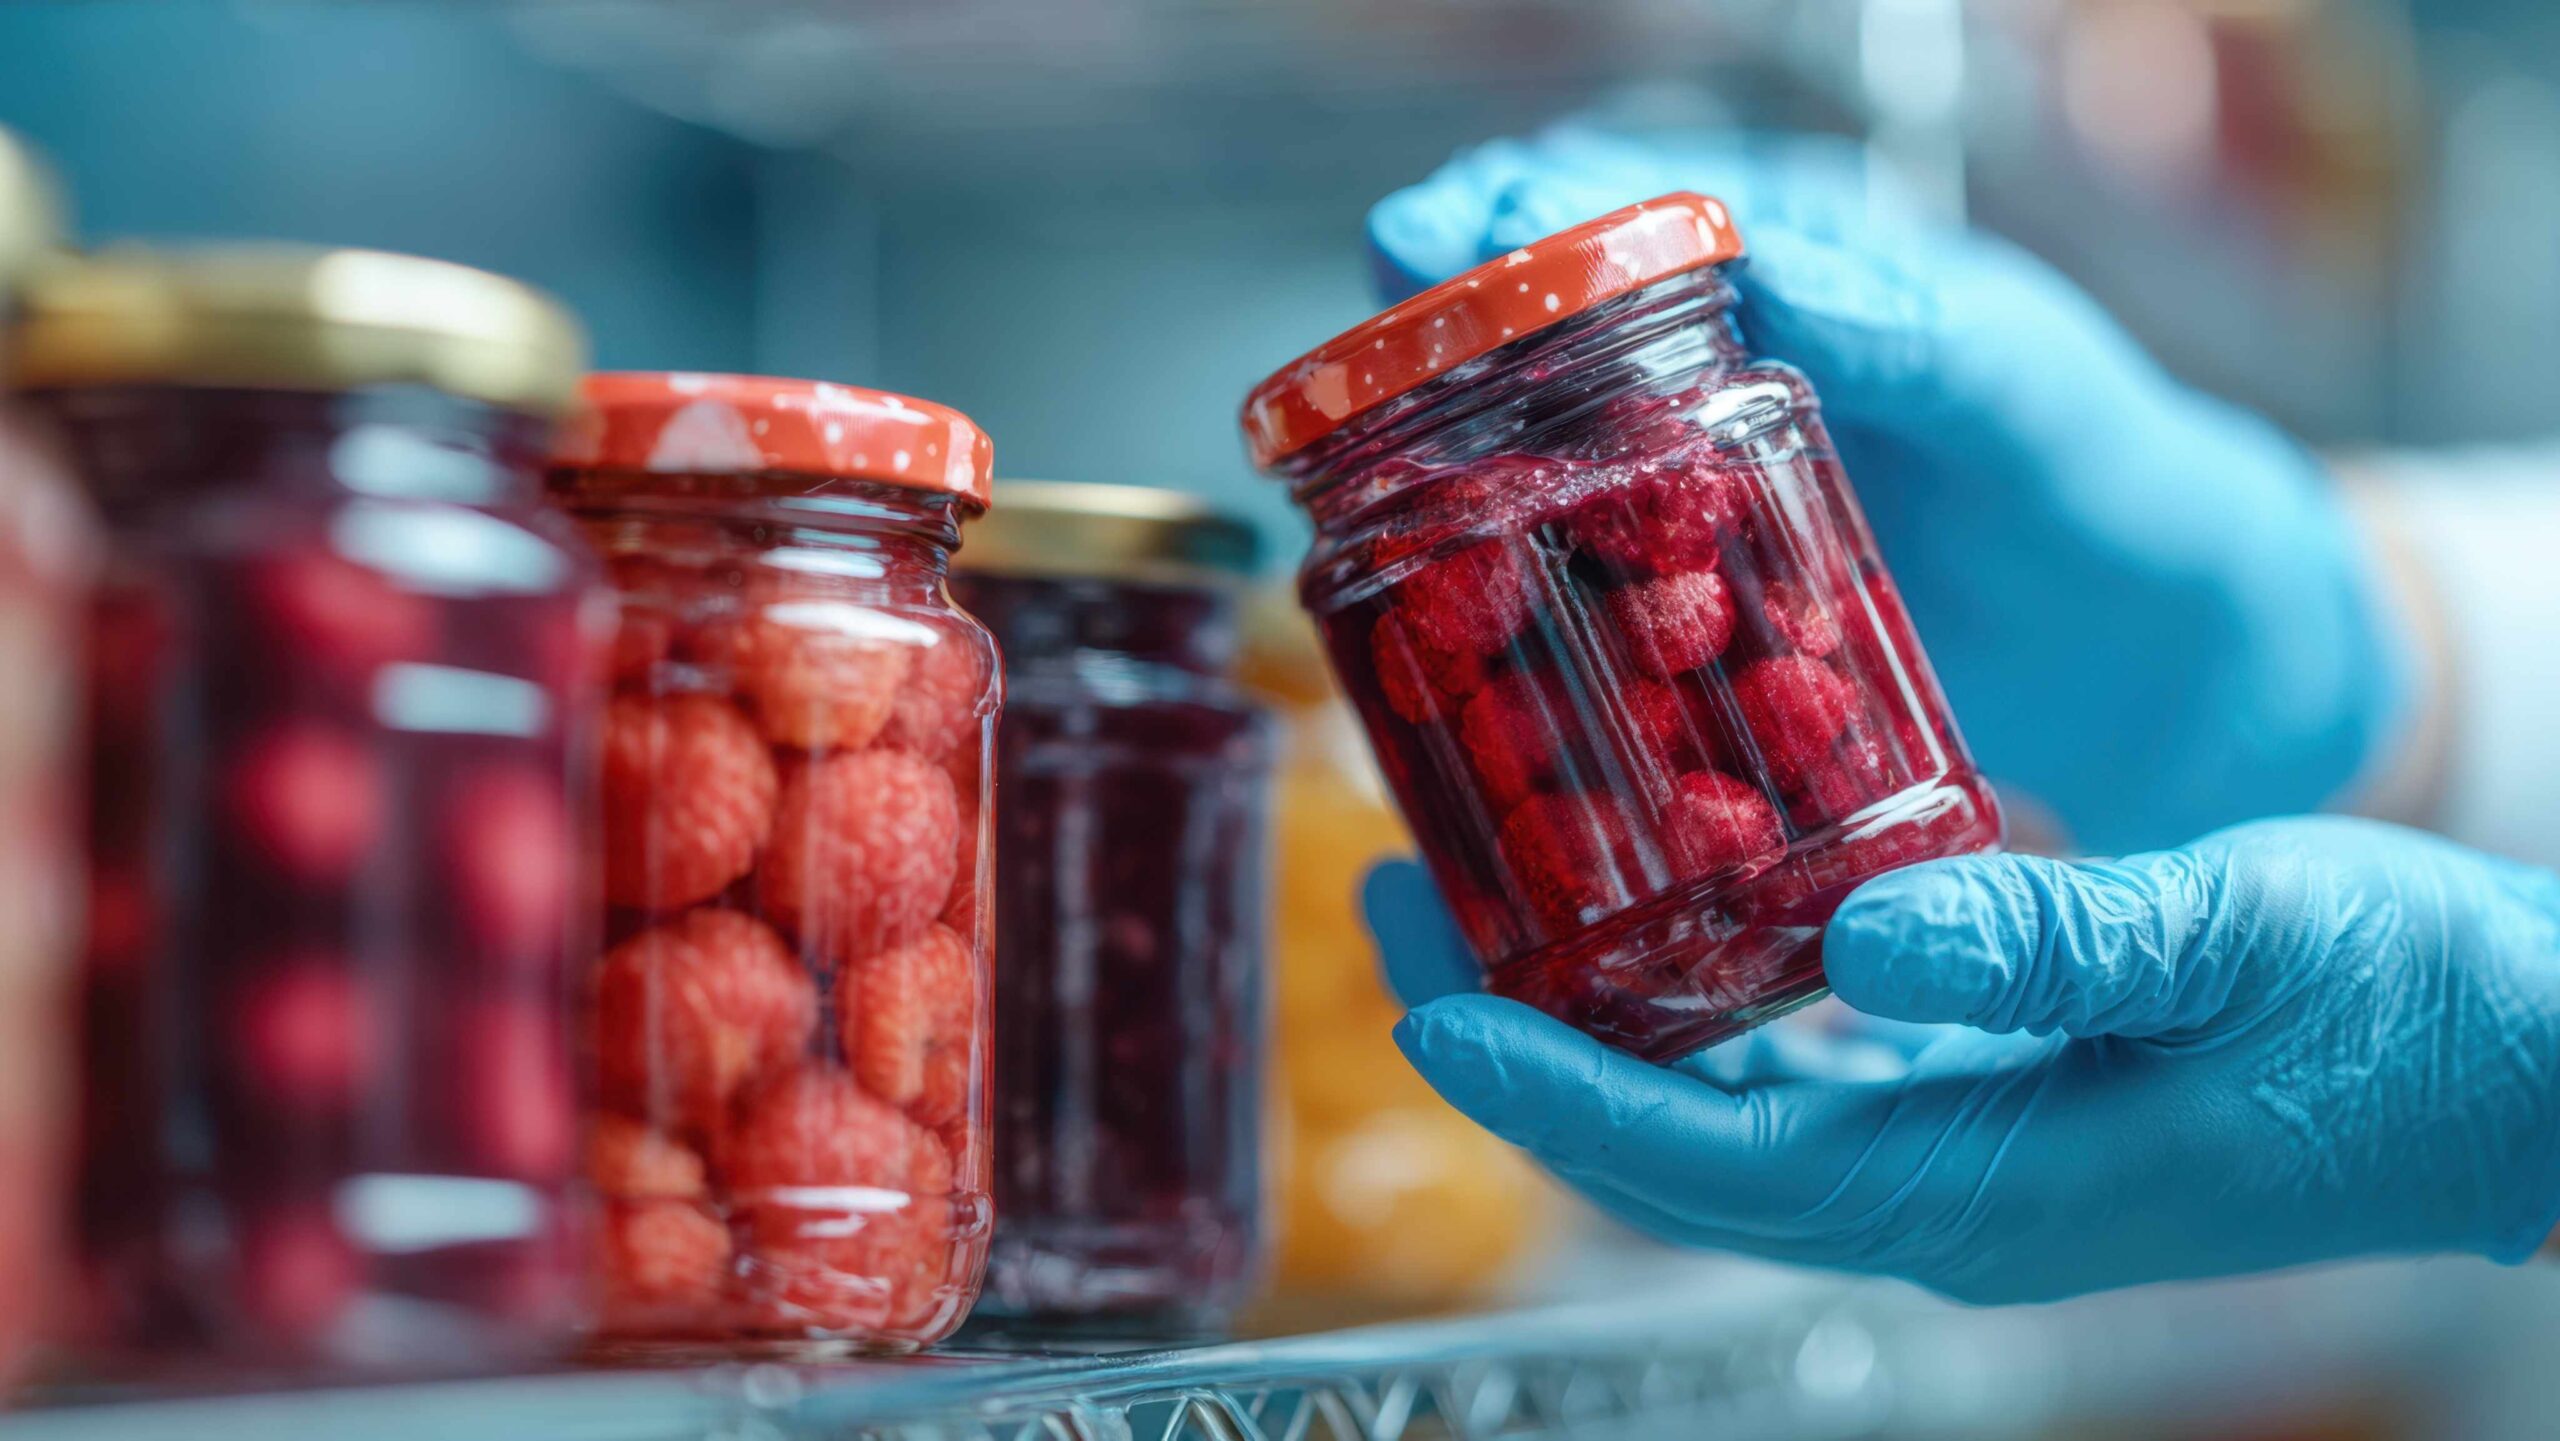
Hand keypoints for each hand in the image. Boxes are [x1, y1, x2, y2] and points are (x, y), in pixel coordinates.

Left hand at [1363, 818, 2559, 1302]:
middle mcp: (1942, 1202)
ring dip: (1593, 1026)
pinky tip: (1666, 916)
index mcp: (1980, 1188)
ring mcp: (1964, 1169)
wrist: (2527, 1074)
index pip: (1706, 1163)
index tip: (1422, 1013)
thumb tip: (1864, 935)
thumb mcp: (2245, 933)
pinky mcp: (1992, 1120)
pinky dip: (1703, 1013)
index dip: (1551, 1096)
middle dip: (1525, 1048)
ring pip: (1719, 1119)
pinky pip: (1799, 1084)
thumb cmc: (2415, 1012)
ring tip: (1487, 901)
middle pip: (1672, 1150)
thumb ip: (2053, 937)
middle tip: (1404, 909)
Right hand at [1368, 124, 2410, 855]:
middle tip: (1342, 385)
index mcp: (1782, 286)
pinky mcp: (1690, 646)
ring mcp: (1686, 523)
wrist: (2160, 661)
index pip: (1614, 218)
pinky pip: (1573, 629)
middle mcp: (1706, 395)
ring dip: (1434, 506)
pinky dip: (1500, 640)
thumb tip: (1784, 264)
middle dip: (1421, 357)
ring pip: (1521, 491)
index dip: (1505, 223)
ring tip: (1351, 526)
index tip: (1417, 241)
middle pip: (1523, 354)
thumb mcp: (2029, 393)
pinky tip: (1443, 668)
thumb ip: (1923, 332)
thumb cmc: (2108, 482)